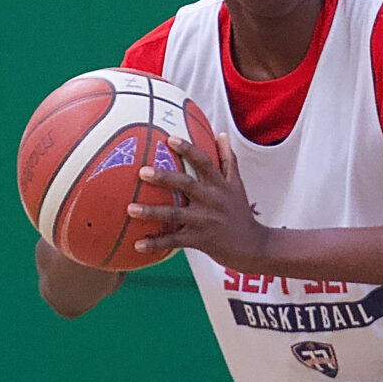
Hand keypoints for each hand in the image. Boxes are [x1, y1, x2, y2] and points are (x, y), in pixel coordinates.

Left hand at [131, 133, 274, 269]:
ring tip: (130, 208)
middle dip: (164, 177)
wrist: (252, 247)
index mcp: (220, 185)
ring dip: (151, 212)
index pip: (204, 163)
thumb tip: (221, 134)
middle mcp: (212, 201)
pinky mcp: (199, 240)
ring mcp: (204, 221)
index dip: (188, 149)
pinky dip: (155, 243)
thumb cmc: (240, 212)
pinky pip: (174, 241)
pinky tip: (136, 244)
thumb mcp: (238, 184)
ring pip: (175, 214)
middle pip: (186, 185)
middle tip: (142, 171)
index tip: (170, 138)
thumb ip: (228, 159)